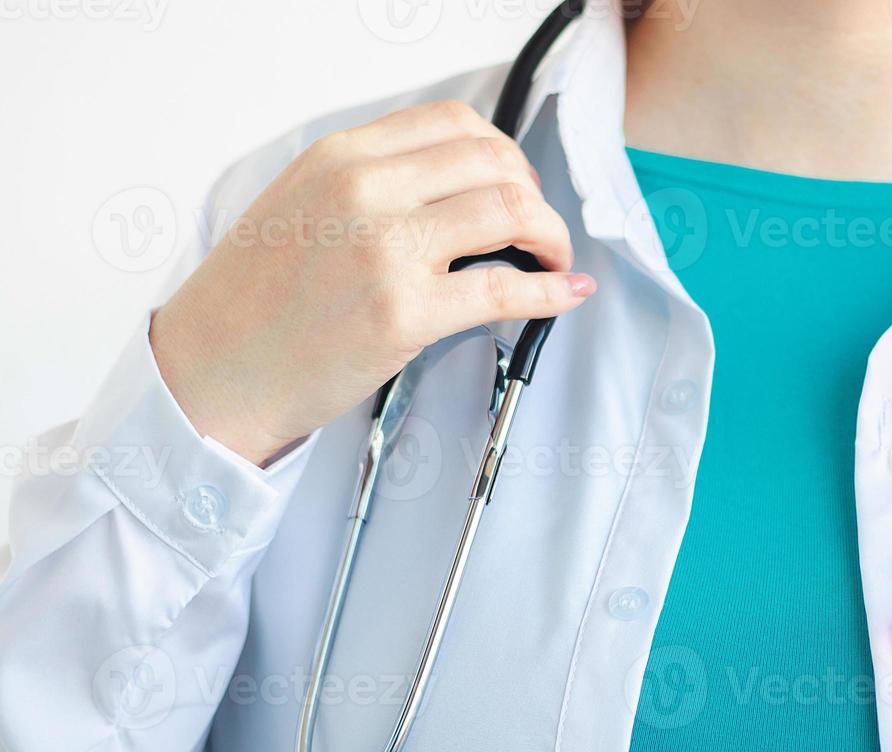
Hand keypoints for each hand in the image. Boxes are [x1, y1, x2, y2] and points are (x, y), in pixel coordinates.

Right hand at [151, 99, 595, 465]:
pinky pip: (506, 289)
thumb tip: (452, 190)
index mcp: (340, 159)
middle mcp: (364, 191)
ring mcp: (385, 250)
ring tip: (553, 258)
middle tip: (540, 228)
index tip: (514, 182)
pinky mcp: (403, 313)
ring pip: (510, 211)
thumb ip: (369, 187)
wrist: (211, 373)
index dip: (502, 153)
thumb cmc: (253, 304)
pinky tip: (566, 293)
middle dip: (535, 193)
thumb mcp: (299, 207)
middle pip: (493, 163)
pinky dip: (551, 290)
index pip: (452, 123)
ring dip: (551, 235)